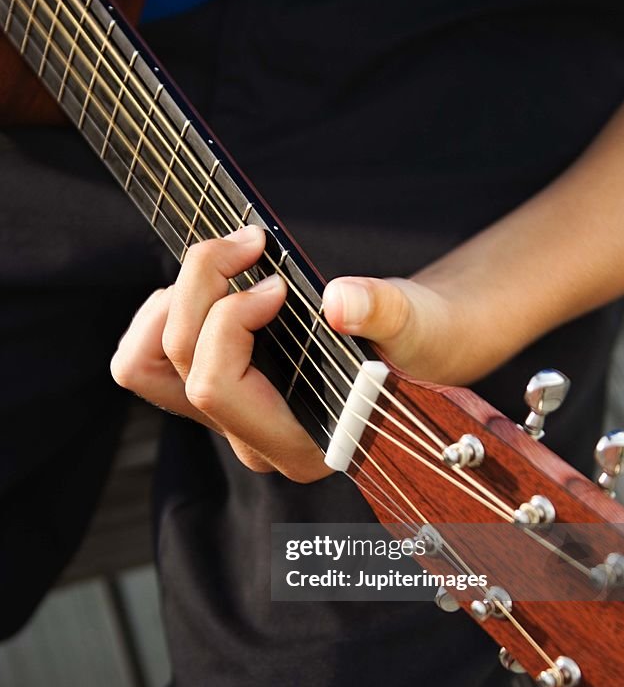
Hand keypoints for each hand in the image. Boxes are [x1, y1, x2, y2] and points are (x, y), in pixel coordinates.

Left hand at [110, 229, 479, 482]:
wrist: (416, 347)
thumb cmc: (416, 340)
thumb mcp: (413, 322)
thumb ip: (383, 313)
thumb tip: (340, 304)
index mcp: (301, 443)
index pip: (219, 388)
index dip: (231, 320)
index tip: (278, 282)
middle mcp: (254, 442)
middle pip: (178, 368)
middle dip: (200, 290)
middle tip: (248, 243)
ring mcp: (228, 421)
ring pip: (144, 367)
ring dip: (170, 303)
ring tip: (223, 265)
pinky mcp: (215, 396)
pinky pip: (147, 361)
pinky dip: (164, 311)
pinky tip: (212, 284)